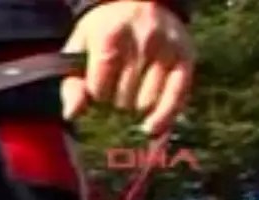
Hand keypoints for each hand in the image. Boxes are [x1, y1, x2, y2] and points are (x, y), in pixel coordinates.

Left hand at [61, 1, 194, 134]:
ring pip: (146, 104)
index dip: (96, 96)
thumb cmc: (103, 31)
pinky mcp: (186, 57)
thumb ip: (72, 82)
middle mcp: (143, 40)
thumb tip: (72, 114)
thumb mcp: (79, 48)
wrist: (138, 1)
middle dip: (115, 101)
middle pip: (123, 100)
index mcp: (112, 36)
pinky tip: (152, 128)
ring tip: (133, 90)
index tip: (97, 86)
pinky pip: (176, 97)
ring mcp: (167, 49)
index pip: (99, 90)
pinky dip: (164, 117)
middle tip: (117, 86)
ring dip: (135, 107)